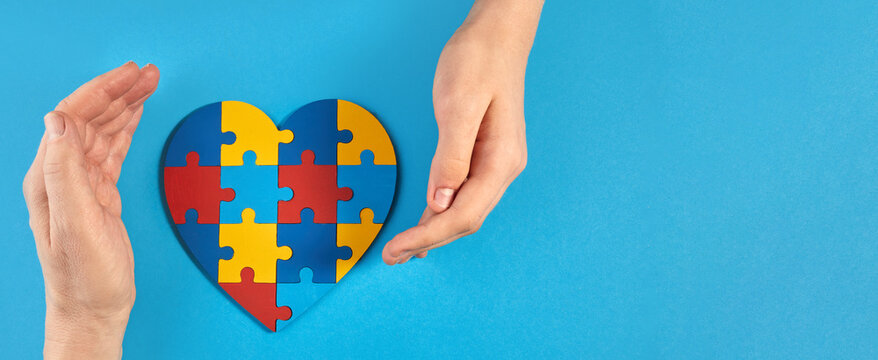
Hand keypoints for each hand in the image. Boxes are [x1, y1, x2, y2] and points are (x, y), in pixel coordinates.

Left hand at [22, 62, 158, 358]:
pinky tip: (137, 115)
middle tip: (149, 74)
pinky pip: (112, 151)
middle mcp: (61, 175)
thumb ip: (65, 171)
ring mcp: (80, 184)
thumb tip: (58, 119)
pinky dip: (127, 129)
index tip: (129, 75)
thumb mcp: (76, 224)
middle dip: (118, 92)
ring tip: (149, 84)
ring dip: (125, 106)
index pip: (72, 118)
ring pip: (103, 131)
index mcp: (49, 177)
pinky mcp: (99, 194)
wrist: (94, 310)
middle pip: (89, 119)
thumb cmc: (84, 278)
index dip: (100, 92)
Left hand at [383, 0, 542, 264]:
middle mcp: (502, 169)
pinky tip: (424, 225)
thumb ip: (451, 156)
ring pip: (463, 211)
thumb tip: (438, 203)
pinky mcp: (480, 156)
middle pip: (465, 220)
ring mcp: (493, 164)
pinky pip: (460, 194)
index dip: (429, 236)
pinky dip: (439, 213)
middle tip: (391, 257)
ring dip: (433, 232)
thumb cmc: (479, 62)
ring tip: (401, 250)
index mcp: (501, 161)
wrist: (496, 36)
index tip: (398, 249)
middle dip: (428, 241)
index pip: (463, 214)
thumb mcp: (460, 105)